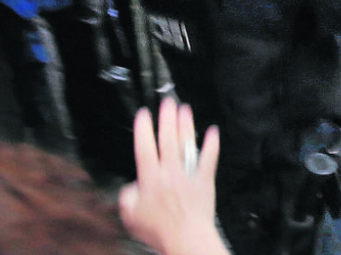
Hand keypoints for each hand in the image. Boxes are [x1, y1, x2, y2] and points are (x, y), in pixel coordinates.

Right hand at [119, 98, 226, 254]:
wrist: (186, 238)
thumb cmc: (159, 231)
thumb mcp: (131, 217)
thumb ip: (127, 197)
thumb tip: (130, 186)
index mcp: (150, 179)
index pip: (144, 147)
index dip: (143, 129)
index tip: (143, 113)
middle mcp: (169, 172)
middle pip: (167, 139)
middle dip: (166, 118)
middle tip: (167, 101)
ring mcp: (188, 174)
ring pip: (186, 144)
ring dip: (185, 125)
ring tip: (185, 108)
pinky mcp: (205, 180)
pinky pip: (209, 158)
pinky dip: (212, 144)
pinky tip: (213, 131)